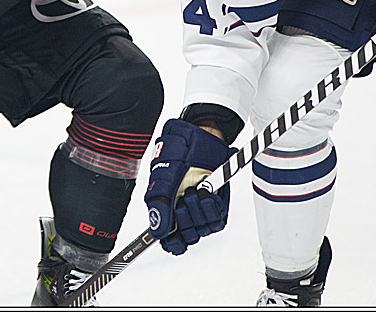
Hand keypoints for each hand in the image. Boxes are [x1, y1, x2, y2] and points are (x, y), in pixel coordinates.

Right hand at [145, 118, 231, 254]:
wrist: (204, 134)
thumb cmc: (179, 149)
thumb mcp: (165, 174)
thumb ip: (159, 203)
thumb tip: (157, 233)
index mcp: (164, 206)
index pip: (168, 239)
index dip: (172, 242)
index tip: (176, 240)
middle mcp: (181, 209)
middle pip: (186, 236)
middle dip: (188, 219)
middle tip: (186, 198)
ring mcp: (199, 207)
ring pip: (202, 230)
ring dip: (202, 212)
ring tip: (198, 192)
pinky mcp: (216, 203)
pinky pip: (218, 221)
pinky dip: (215, 209)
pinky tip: (210, 194)